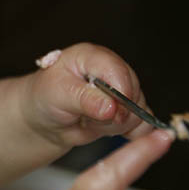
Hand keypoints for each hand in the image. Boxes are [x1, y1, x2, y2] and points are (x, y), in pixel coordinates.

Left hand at [26, 43, 153, 148]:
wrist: (45, 117)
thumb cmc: (46, 97)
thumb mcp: (58, 94)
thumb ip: (84, 99)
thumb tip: (111, 107)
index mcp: (92, 57)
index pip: (117, 71)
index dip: (119, 93)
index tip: (110, 112)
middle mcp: (111, 70)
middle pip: (133, 92)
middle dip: (113, 114)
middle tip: (86, 118)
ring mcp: (122, 90)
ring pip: (138, 112)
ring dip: (115, 125)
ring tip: (89, 121)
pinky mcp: (128, 109)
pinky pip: (143, 124)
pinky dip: (128, 132)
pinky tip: (105, 130)